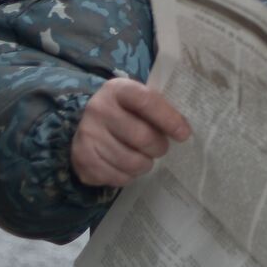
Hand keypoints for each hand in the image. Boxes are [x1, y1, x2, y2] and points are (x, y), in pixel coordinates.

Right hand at [71, 79, 190, 187]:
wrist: (89, 126)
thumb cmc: (125, 112)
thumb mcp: (139, 101)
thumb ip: (159, 110)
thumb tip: (183, 131)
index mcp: (117, 89)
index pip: (147, 101)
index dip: (169, 119)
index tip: (184, 134)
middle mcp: (98, 109)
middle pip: (141, 136)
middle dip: (159, 147)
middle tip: (161, 148)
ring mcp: (87, 134)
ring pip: (131, 161)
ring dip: (145, 164)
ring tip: (145, 158)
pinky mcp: (82, 158)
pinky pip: (117, 176)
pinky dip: (129, 176)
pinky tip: (128, 167)